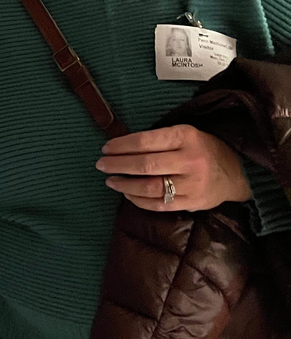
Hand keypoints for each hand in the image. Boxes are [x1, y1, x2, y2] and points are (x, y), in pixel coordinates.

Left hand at [96, 124, 249, 211]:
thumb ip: (159, 139)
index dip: (122, 146)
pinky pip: (158, 204)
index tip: (106, 148)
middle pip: (145, 164)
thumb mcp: (186, 134)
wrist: (237, 173)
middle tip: (101, 164)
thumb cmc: (204, 149)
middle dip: (118, 165)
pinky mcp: (191, 202)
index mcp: (186, 136)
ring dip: (124, 184)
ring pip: (150, 187)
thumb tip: (121, 146)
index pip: (145, 141)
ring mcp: (191, 184)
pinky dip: (138, 200)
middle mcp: (189, 160)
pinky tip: (127, 194)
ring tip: (110, 180)